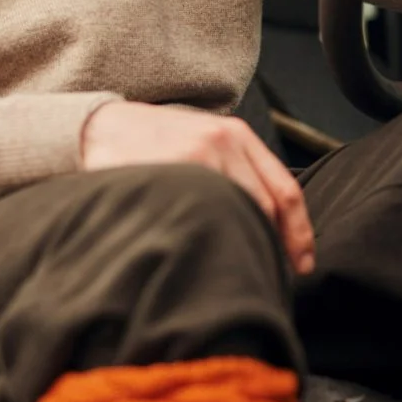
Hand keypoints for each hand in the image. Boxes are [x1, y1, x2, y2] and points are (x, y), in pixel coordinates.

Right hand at [81, 101, 316, 274]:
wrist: (102, 125)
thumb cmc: (158, 139)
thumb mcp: (205, 138)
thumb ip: (238, 169)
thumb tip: (272, 222)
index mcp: (237, 136)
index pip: (285, 191)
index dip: (298, 234)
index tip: (300, 266)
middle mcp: (220, 144)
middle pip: (264, 209)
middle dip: (269, 246)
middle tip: (265, 275)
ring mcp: (191, 160)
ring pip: (233, 216)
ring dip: (239, 248)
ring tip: (235, 274)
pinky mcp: (164, 177)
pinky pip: (196, 220)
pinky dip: (205, 242)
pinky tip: (201, 257)